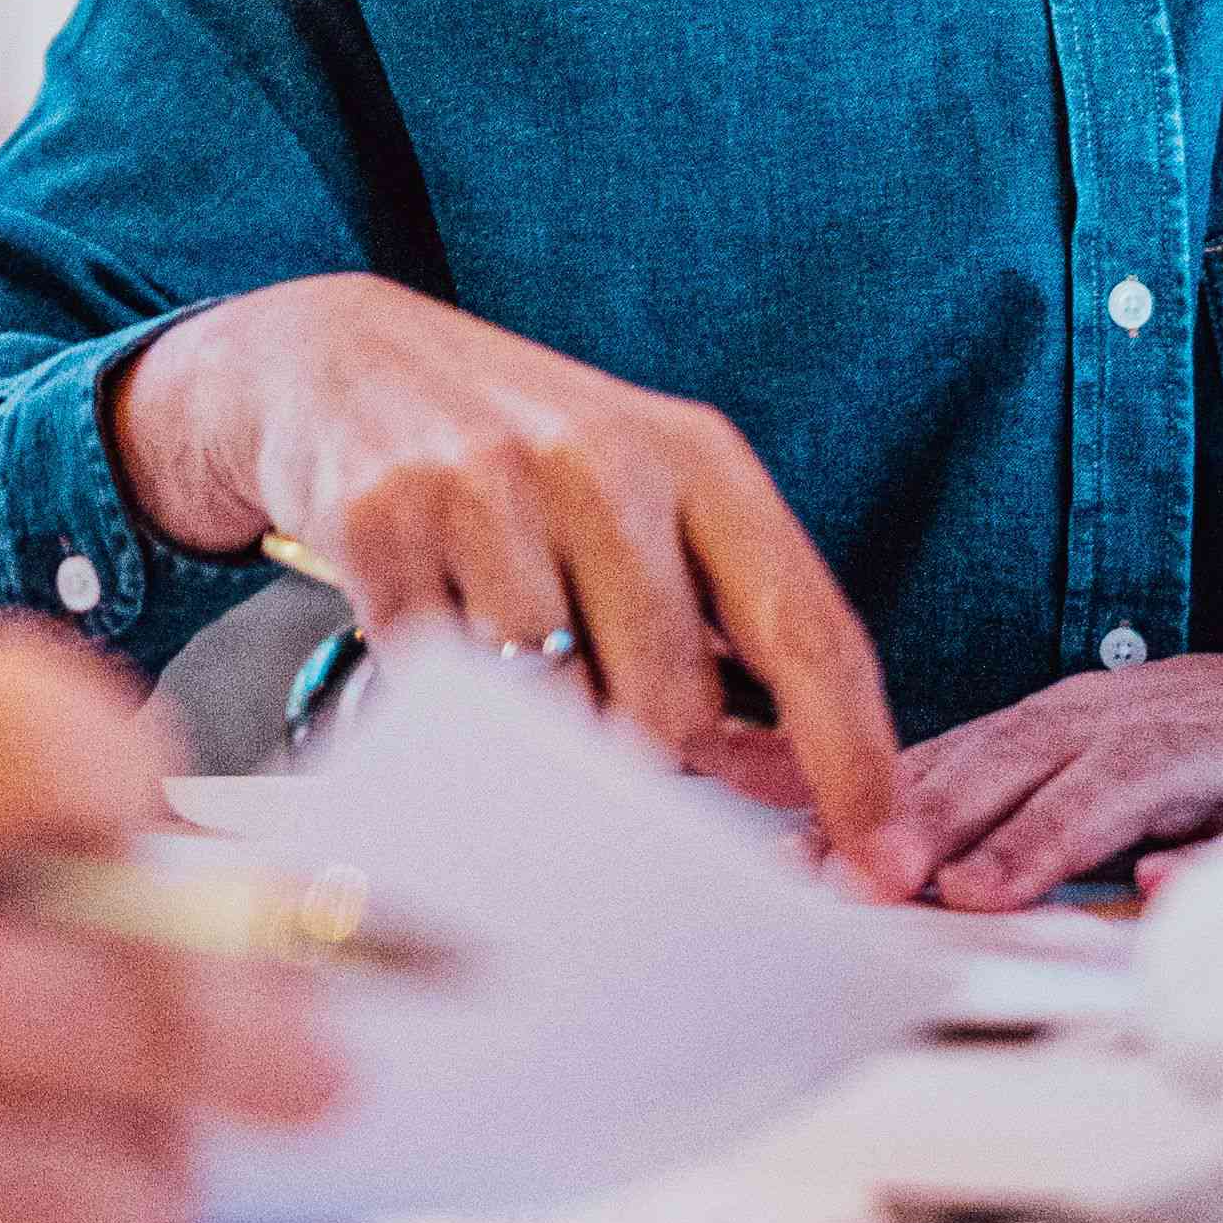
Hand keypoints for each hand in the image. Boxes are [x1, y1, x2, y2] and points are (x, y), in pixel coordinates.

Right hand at [108, 276, 895, 851]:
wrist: (338, 356)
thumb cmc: (516, 458)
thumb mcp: (640, 504)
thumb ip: (718, 624)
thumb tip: (784, 781)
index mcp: (698, 458)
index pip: (810, 632)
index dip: (857, 764)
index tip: (885, 867)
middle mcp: (603, 459)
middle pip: (673, 706)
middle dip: (645, 760)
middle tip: (594, 728)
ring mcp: (488, 484)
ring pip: (552, 709)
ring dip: (532, 726)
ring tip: (502, 653)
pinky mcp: (385, 517)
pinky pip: (439, 687)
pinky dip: (441, 700)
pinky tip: (432, 630)